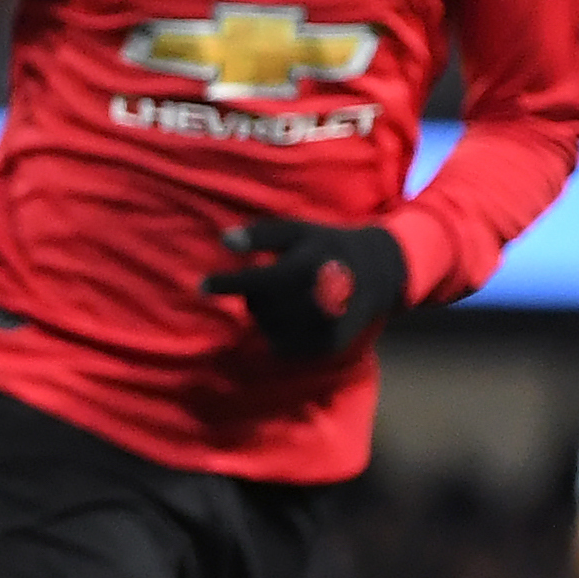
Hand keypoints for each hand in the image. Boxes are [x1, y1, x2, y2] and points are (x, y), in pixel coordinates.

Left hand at [202, 218, 406, 362]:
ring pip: (269, 327)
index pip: (260, 280)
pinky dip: (279, 331)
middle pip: (260, 307)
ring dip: (266, 314)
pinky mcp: (328, 346)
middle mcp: (320, 299)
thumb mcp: (298, 231)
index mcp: (311, 266)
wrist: (378, 272)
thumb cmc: (326, 246)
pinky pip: (282, 345)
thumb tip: (224, 241)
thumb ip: (261, 235)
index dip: (228, 284)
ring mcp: (326, 326)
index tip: (200, 285)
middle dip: (254, 295)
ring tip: (287, 296)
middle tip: (270, 280)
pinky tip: (295, 314)